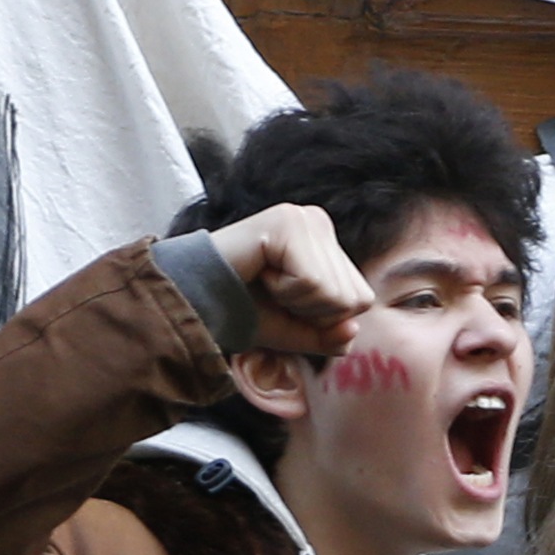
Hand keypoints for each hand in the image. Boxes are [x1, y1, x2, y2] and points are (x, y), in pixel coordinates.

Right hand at [207, 204, 373, 355]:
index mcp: (327, 243)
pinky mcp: (287, 223)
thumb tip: (352, 331)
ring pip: (335, 293)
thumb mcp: (295, 331)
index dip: (322, 318)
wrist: (194, 300)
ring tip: (265, 281)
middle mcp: (320, 222)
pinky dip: (285, 291)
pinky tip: (260, 273)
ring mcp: (304, 219)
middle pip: (353, 298)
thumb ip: (329, 335)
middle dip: (311, 311)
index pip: (360, 299)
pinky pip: (313, 282)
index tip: (283, 301)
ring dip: (295, 302)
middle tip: (272, 292)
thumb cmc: (243, 310)